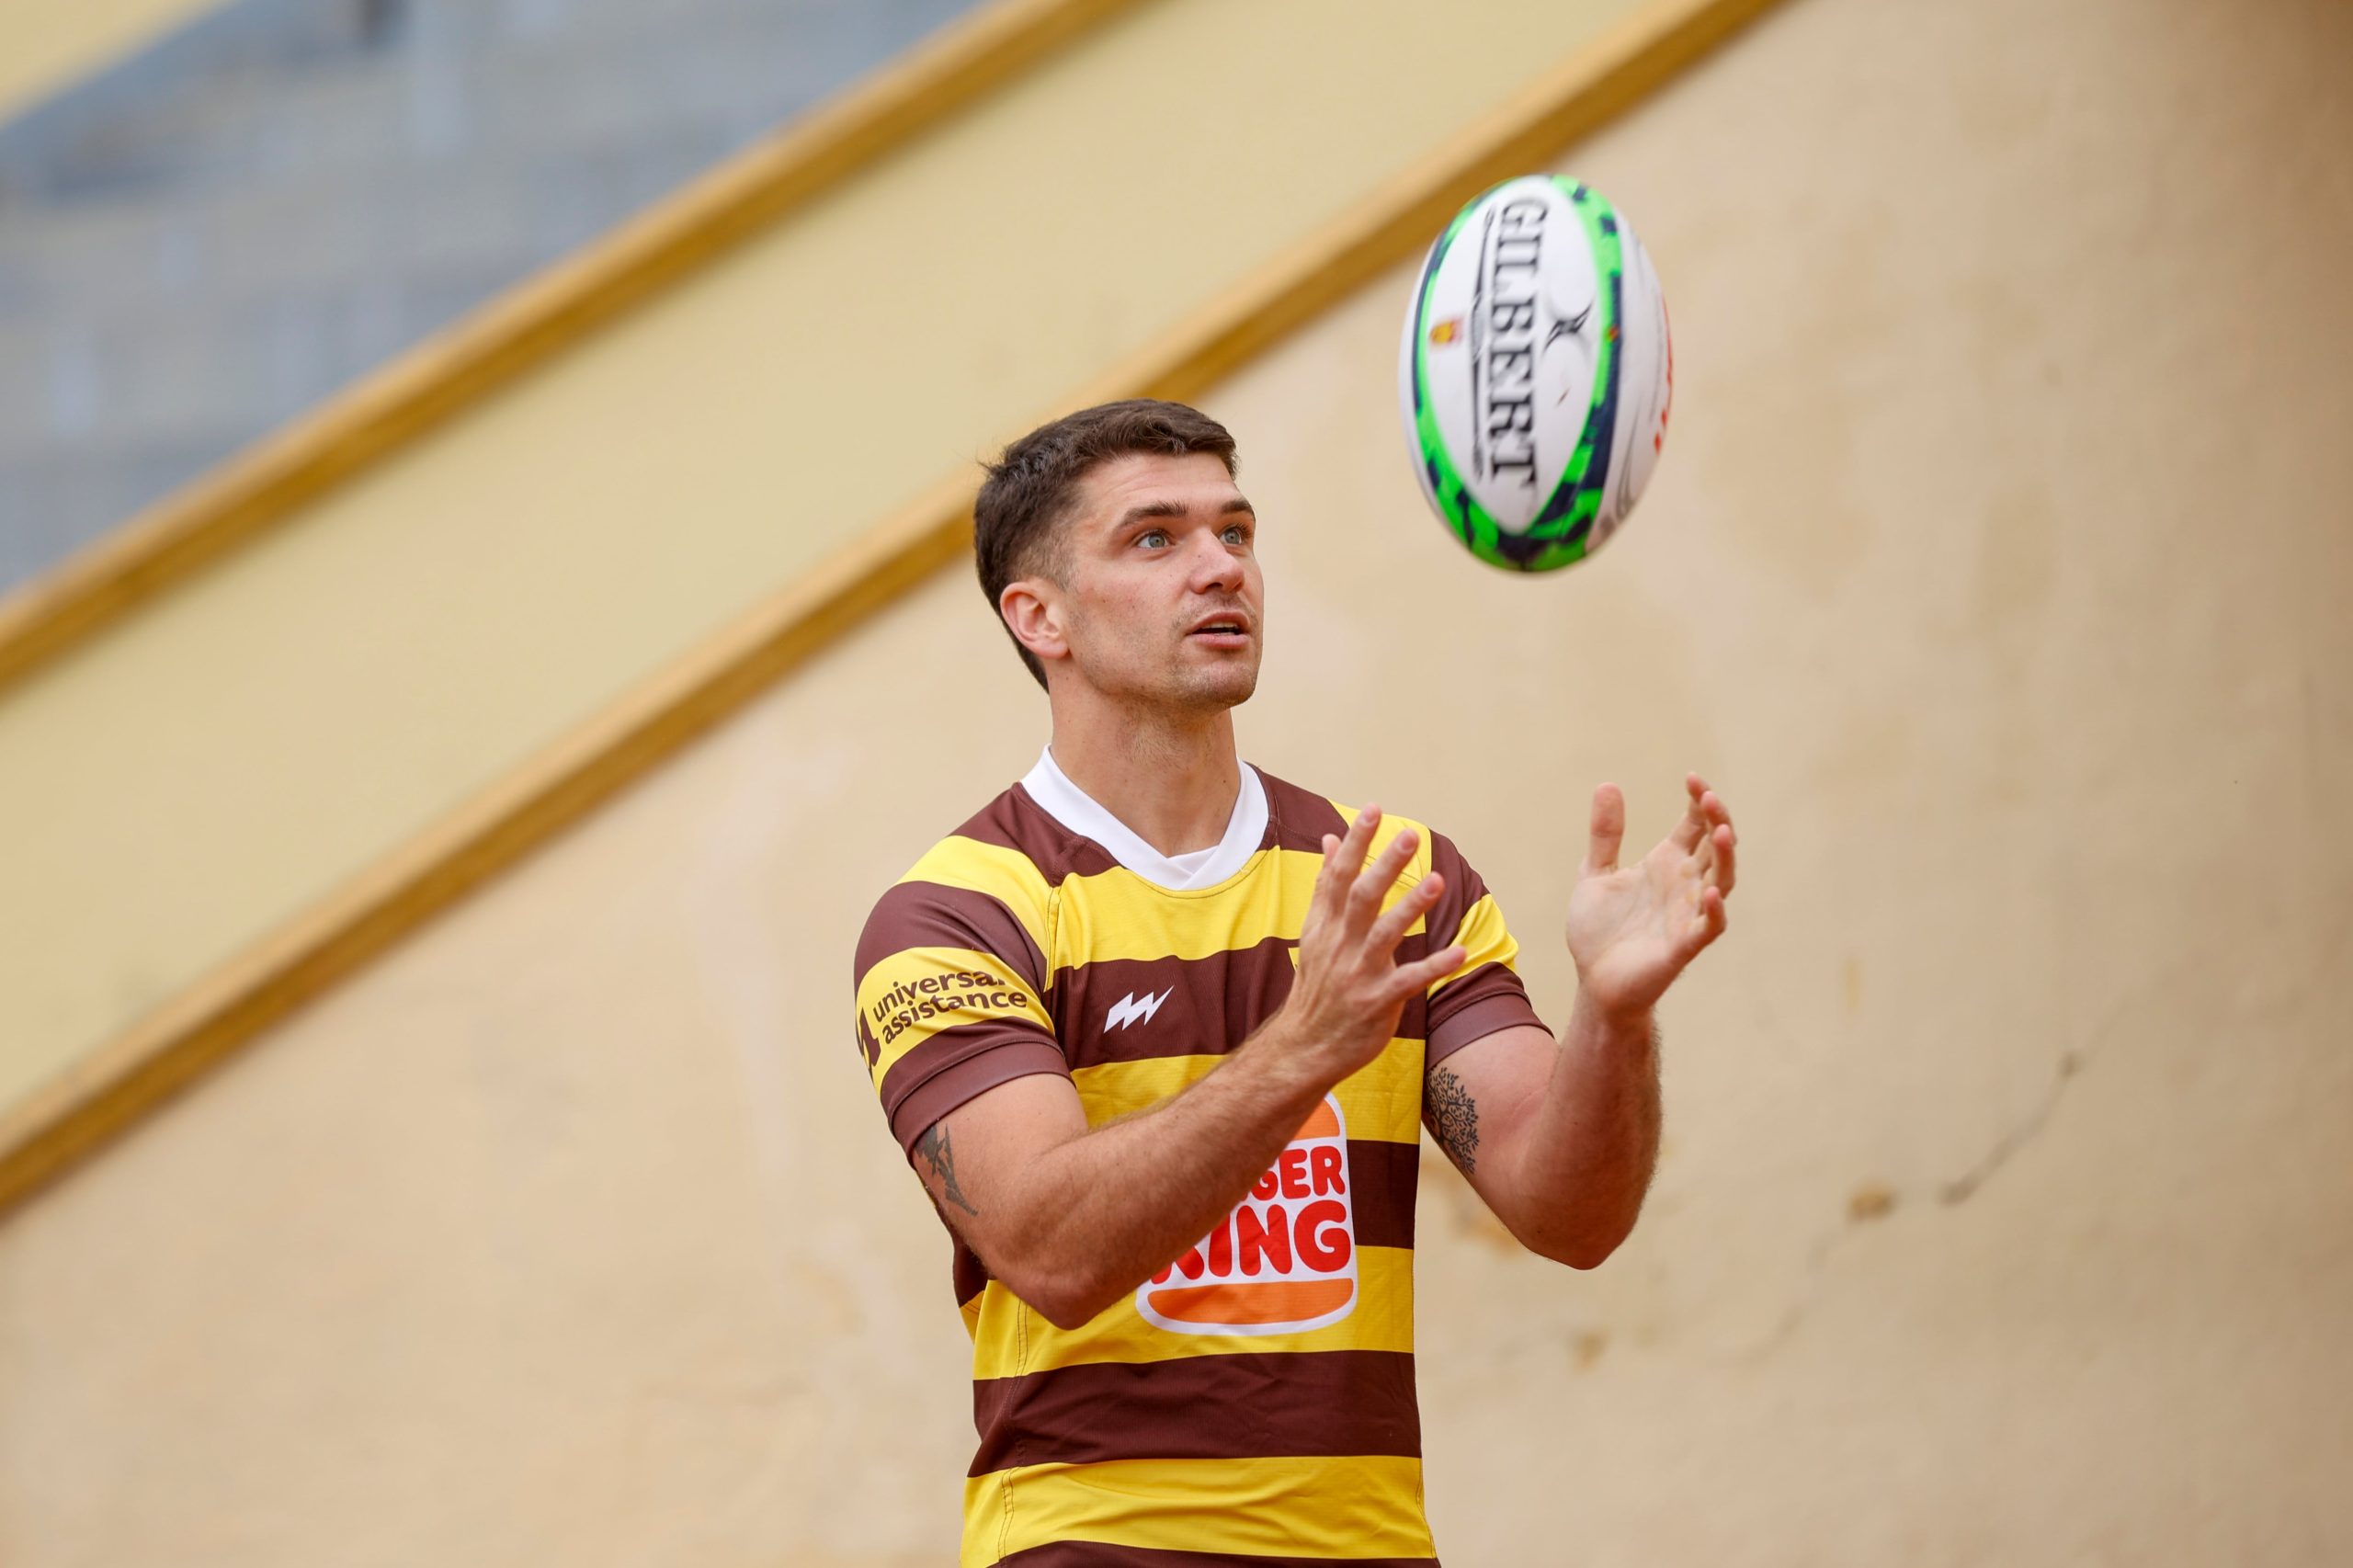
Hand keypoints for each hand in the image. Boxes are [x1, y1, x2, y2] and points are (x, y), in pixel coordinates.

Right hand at [1273, 807, 1466, 1082]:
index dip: (1355, 842)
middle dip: (1386, 865)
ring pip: (1385, 934)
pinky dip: (1434, 966)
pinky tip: (1460, 952)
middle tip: (1410, 836)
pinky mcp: (1377, 1002)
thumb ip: (1327, 885)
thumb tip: (1330, 839)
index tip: (1373, 810)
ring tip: (1438, 880)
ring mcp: (1358, 973)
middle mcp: (1339, 944)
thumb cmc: (1318, 983)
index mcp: (1324, 924)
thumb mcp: (1315, 931)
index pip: (1338, 875)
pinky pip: (1409, 980)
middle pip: (1362, 897)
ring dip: (1412, 906)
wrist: (1305, 1045)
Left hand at [1566, 774, 1736, 1021]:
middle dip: (1717, 819)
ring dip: (1726, 856)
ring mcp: (1687, 914)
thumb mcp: (1595, 874)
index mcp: (1667, 864)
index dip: (1699, 801)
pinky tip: (1710, 890)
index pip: (1695, 824)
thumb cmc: (1599, 931)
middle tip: (1707, 796)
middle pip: (1716, 846)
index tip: (1692, 778)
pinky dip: (1714, 909)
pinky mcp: (1683, 946)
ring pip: (1722, 880)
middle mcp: (1684, 885)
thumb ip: (1605, 834)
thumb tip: (1608, 784)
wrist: (1593, 981)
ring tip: (1721, 830)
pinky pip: (1709, 926)